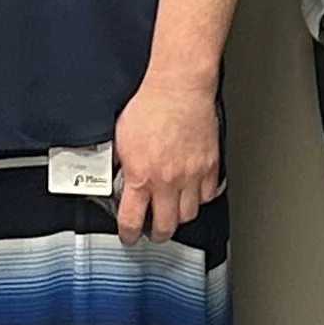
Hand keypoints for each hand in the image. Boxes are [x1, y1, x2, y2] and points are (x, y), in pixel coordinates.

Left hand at [113, 75, 220, 244]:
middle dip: (157, 234)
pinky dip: (199, 198)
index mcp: (141, 177)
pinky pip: (207, 194)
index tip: (129, 237)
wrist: (177, 88)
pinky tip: (191, 192)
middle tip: (153, 231)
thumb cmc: (149, 105)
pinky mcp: (209, 165)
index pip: (132, 220)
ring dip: (178, 216)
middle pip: (165, 226)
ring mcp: (191, 175)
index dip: (129, 235)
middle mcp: (167, 181)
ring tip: (172, 211)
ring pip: (189, 214)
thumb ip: (120, 164)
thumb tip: (115, 177)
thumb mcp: (120, 138)